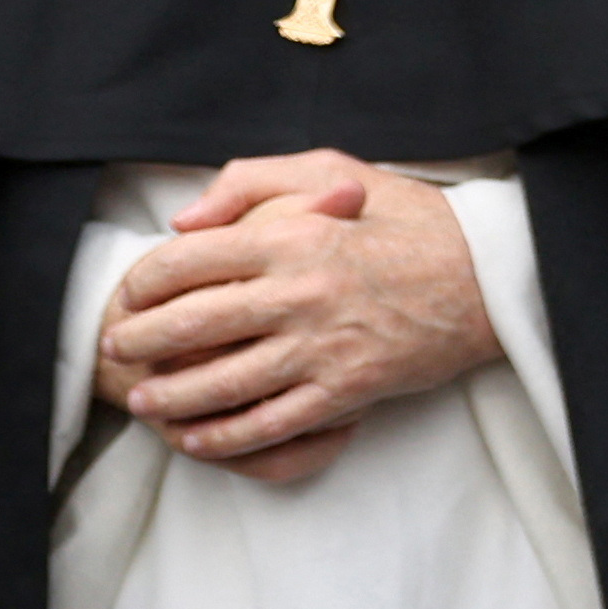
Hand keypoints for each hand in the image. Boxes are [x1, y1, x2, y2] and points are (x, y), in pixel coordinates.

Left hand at [97, 151, 497, 483]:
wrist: (489, 276)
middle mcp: (302, 292)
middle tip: (118, 350)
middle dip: (139, 343)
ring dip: (169, 398)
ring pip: (220, 384)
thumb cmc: (411, 220)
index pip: (189, 259)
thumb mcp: (338, 170)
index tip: (129, 294)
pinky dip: (222, 437)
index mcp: (295, 235)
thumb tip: (185, 222)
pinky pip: (267, 423)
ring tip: (144, 401)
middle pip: (191, 326)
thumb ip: (254, 180)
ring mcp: (323, 347)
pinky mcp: (345, 390)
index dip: (144, 281)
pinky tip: (197, 438)